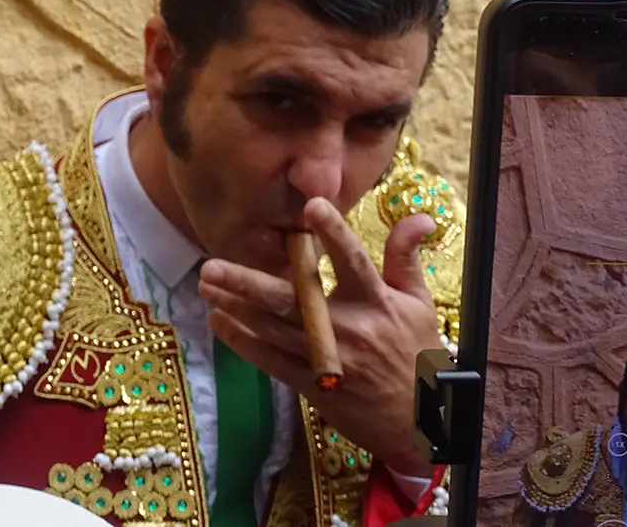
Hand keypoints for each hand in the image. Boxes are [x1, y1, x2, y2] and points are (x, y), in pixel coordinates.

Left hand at [198, 196, 441, 477]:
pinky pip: (269, 359)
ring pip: (272, 328)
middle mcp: (348, 327)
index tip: (312, 206)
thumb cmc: (419, 355)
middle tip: (212, 264)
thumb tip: (420, 216)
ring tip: (207, 284)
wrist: (420, 421)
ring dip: (235, 306)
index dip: (334, 233)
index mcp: (377, 302)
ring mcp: (326, 358)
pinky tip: (218, 320)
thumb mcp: (420, 303)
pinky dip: (242, 340)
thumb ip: (406, 257)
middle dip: (248, 281)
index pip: (354, 260)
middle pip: (291, 298)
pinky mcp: (312, 384)